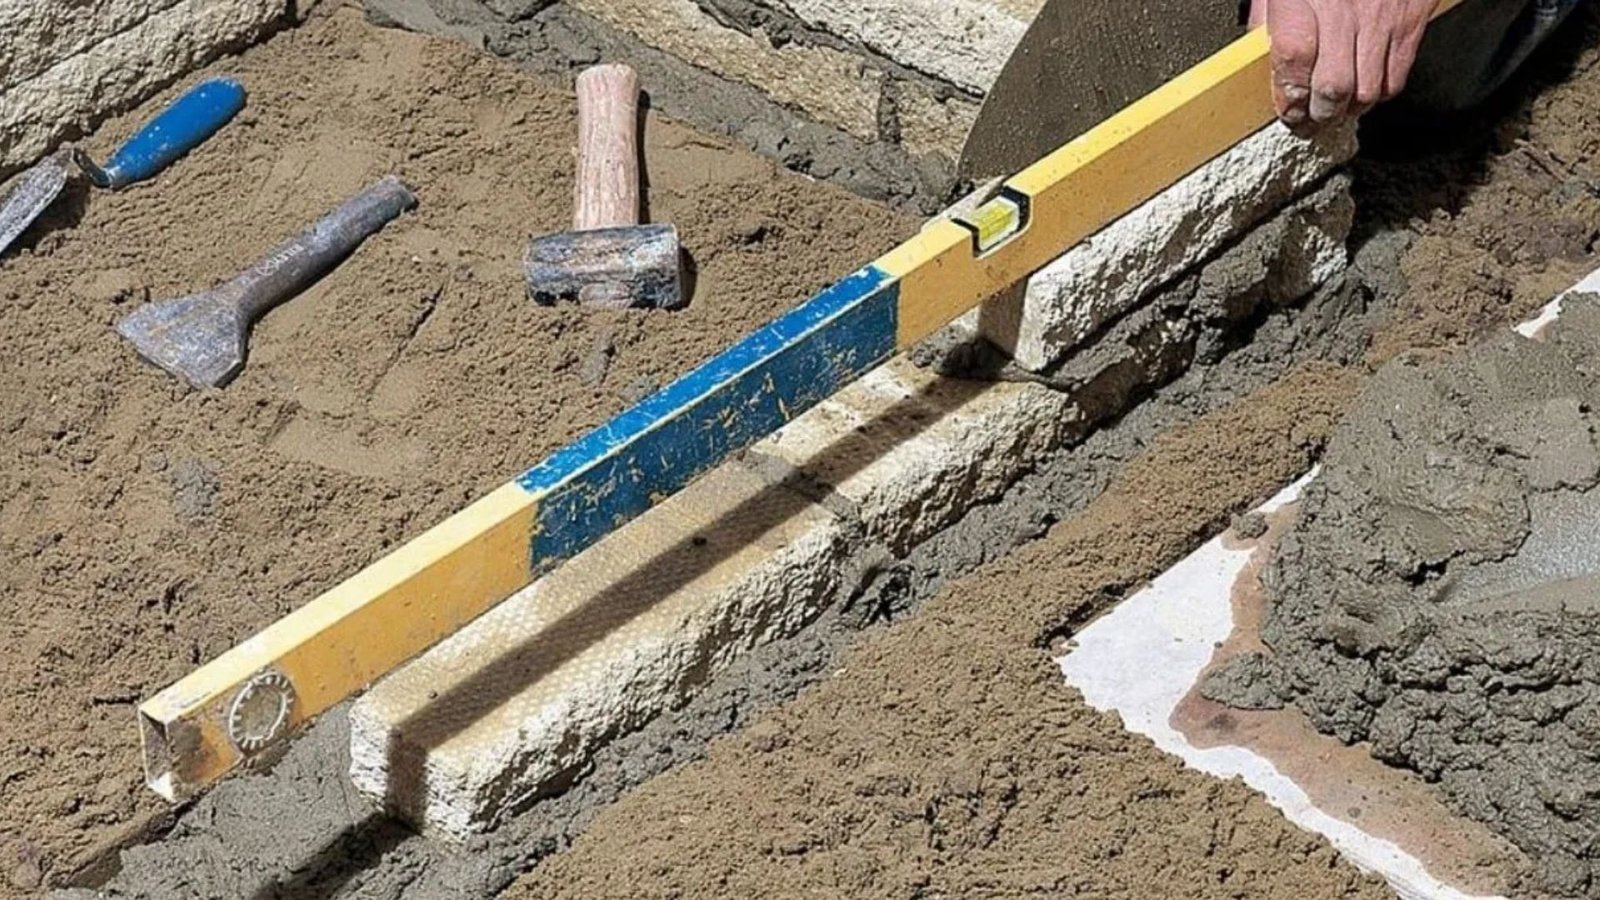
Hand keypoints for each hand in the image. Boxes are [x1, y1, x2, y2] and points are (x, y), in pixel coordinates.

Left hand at [1251, 0, 1437, 128]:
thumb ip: (1267, 14)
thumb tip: (1252, 51)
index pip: (1293, 62)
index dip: (1288, 97)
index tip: (1286, 109)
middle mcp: (1344, 12)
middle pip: (1333, 88)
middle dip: (1318, 115)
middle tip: (1309, 122)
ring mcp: (1380, 20)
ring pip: (1367, 91)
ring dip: (1349, 110)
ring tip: (1335, 110)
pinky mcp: (1410, 23)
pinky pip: (1397, 76)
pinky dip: (1379, 93)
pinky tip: (1364, 90)